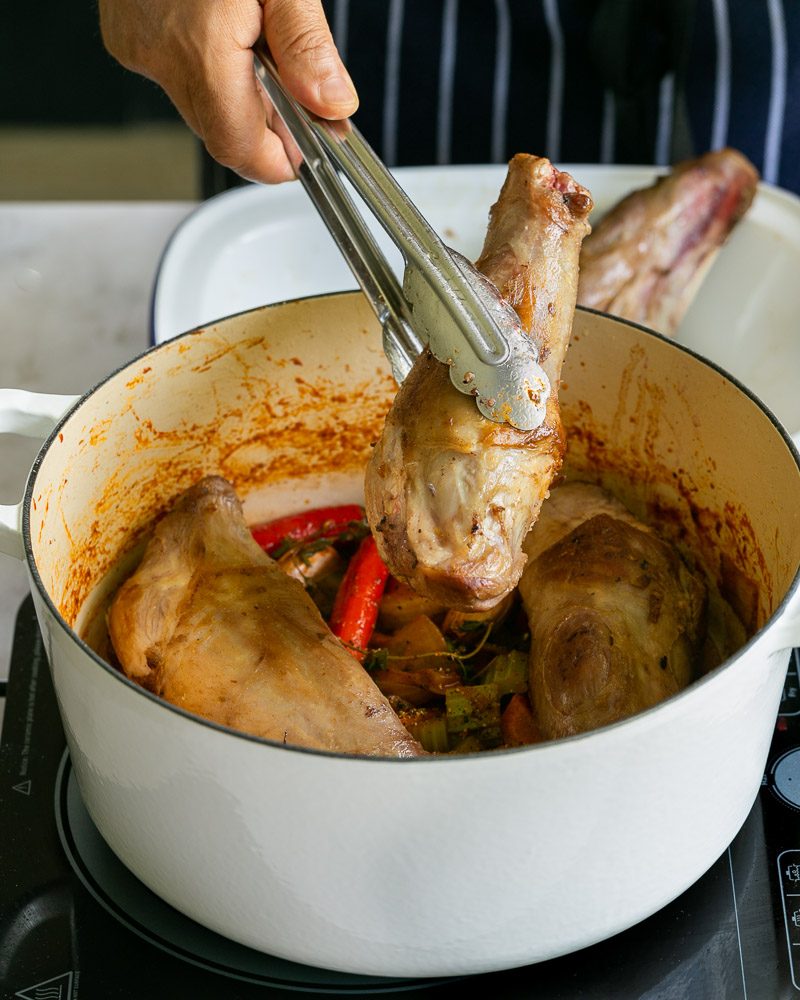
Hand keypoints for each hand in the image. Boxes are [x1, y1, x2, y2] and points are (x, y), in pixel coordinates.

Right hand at [99, 0, 358, 183]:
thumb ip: (307, 46)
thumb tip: (332, 104)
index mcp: (199, 51)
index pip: (240, 149)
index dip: (280, 160)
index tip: (309, 151)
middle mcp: (158, 57)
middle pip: (222, 132)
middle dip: (265, 125)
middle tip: (299, 91)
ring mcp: (136, 47)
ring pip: (199, 105)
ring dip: (237, 95)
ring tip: (260, 43)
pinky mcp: (125, 33)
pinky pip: (175, 73)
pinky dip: (207, 67)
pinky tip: (224, 29)